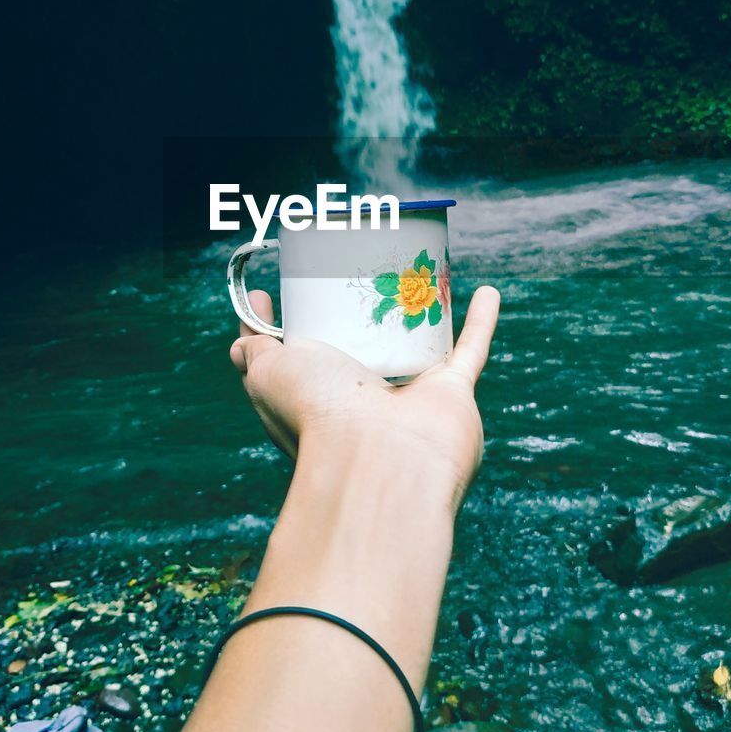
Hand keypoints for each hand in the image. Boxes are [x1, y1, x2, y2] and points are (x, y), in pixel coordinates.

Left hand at [230, 285, 499, 513]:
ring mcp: (411, 399)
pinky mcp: (452, 396)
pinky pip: (470, 350)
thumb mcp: (266, 375)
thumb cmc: (316, 416)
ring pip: (420, 348)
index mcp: (318, 399)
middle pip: (362, 351)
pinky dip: (481, 322)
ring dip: (425, 316)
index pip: (301, 362)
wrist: (378, 459)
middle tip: (354, 272)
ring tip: (419, 275)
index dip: (287, 327)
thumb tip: (243, 327)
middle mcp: (364, 404)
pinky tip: (487, 293)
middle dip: (359, 316)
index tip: (274, 292)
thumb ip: (253, 350)